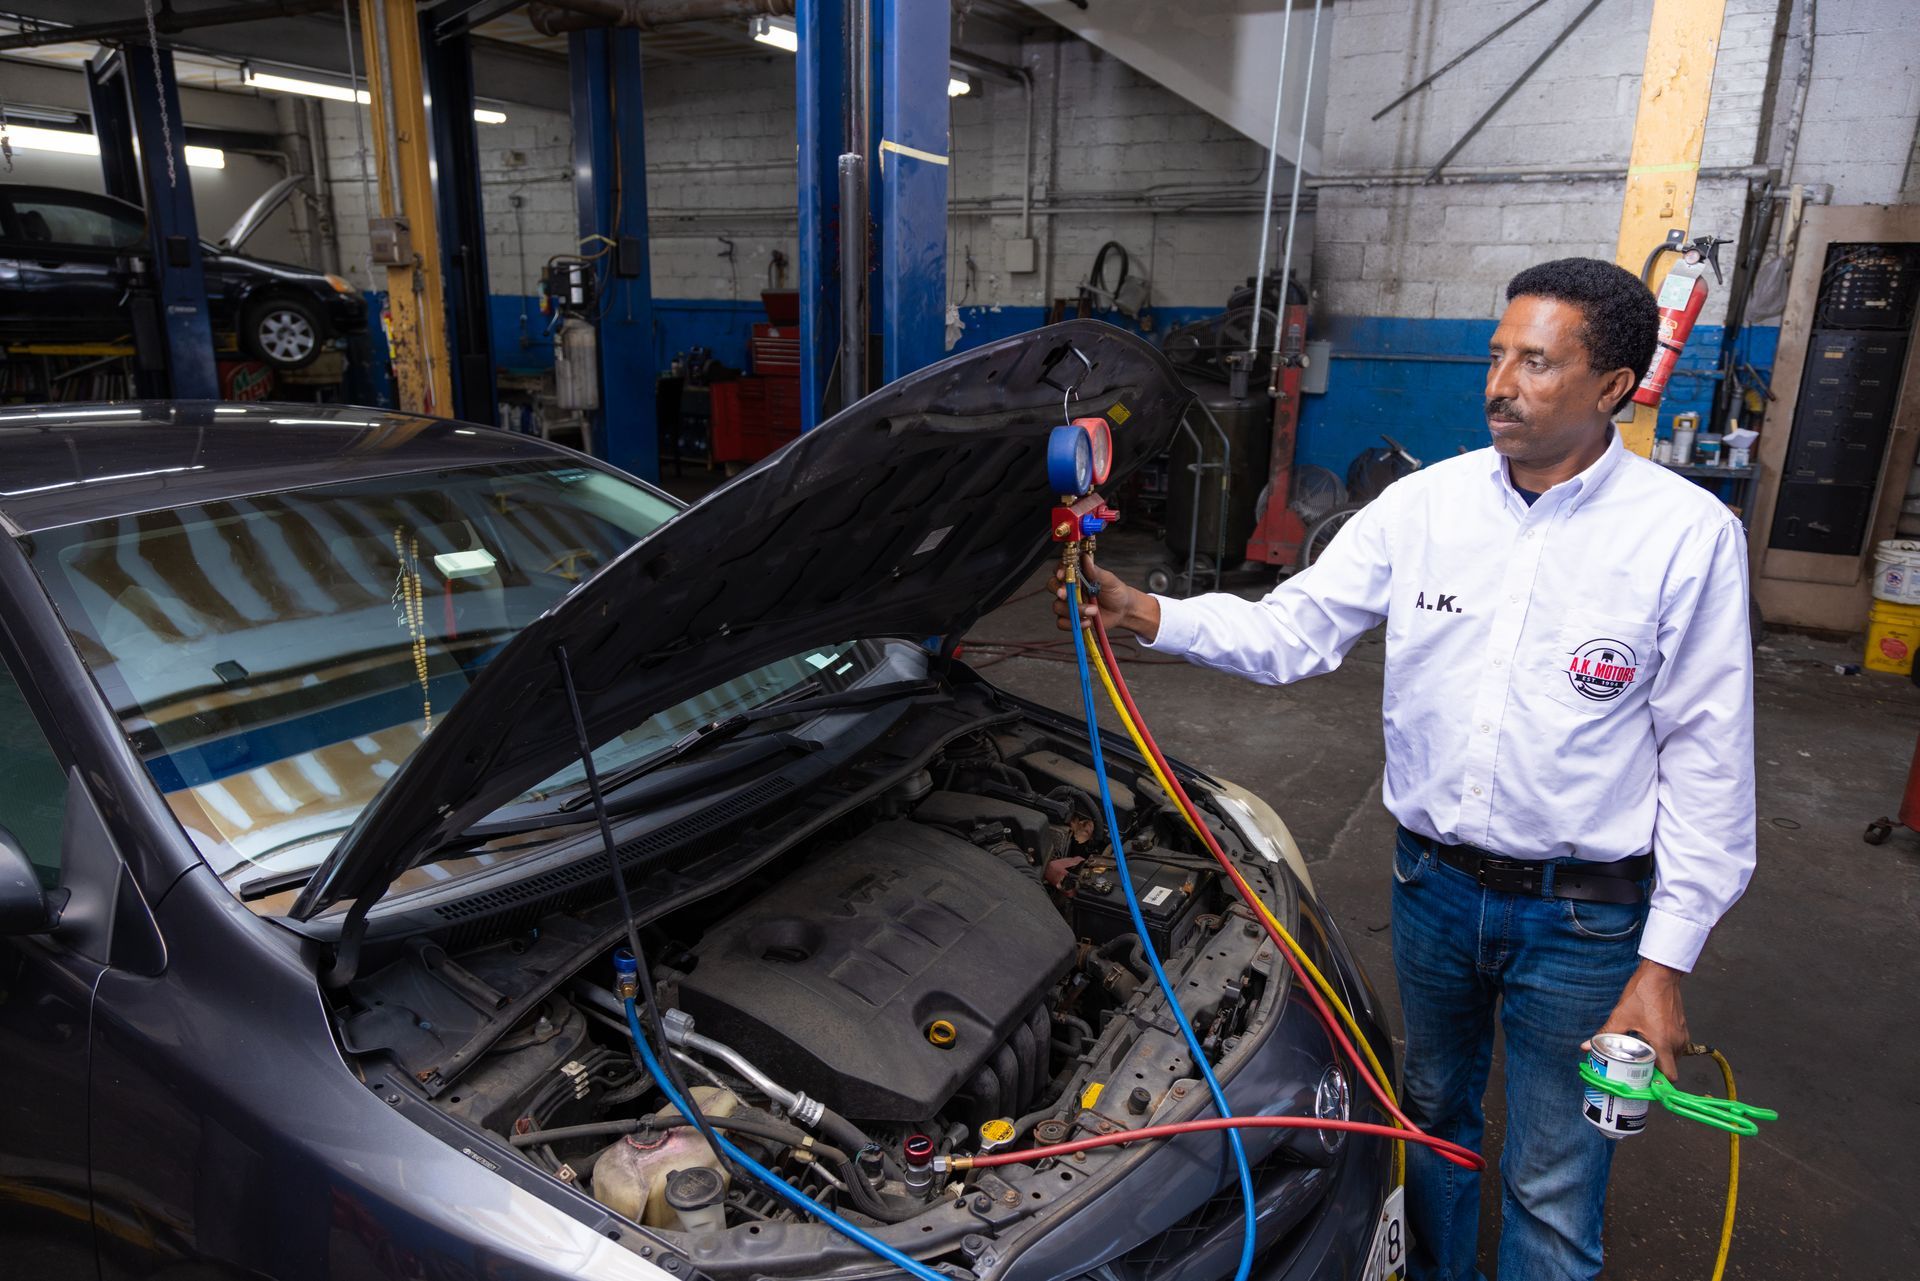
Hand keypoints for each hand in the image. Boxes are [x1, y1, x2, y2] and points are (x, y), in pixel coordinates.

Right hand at [1048, 550, 1159, 639]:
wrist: (1122, 610)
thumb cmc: (1116, 592)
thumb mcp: (1109, 580)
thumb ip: (1096, 571)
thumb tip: (1086, 559)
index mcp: (1078, 575)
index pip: (1062, 569)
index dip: (1059, 571)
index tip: (1062, 575)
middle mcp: (1070, 588)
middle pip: (1053, 586)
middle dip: (1060, 591)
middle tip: (1066, 595)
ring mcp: (1069, 603)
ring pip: (1058, 606)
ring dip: (1074, 610)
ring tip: (1093, 611)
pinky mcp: (1071, 618)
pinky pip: (1061, 622)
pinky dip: (1073, 624)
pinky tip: (1087, 622)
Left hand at [1588, 959, 1688, 1078]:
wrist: (1660, 974)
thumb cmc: (1642, 993)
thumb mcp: (1621, 1016)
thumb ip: (1606, 1034)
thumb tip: (1586, 1047)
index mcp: (1663, 1043)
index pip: (1669, 1076)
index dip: (1657, 1082)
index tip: (1642, 1081)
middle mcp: (1677, 1043)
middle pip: (1670, 1069)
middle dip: (1654, 1071)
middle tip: (1636, 1070)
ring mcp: (1682, 1036)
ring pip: (1673, 1058)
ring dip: (1660, 1059)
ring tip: (1641, 1056)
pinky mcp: (1683, 1029)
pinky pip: (1676, 1047)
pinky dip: (1665, 1049)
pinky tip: (1649, 1042)